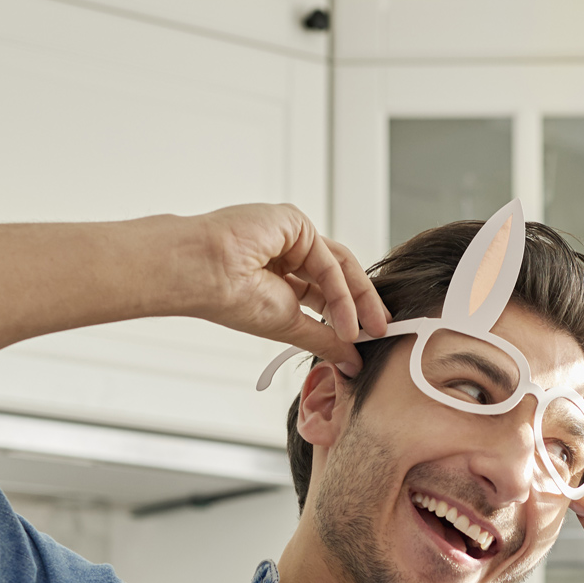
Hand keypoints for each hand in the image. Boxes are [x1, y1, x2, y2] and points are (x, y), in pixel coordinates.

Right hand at [188, 203, 389, 372]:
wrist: (200, 275)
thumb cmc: (229, 298)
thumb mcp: (289, 326)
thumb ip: (325, 339)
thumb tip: (353, 361)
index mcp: (280, 273)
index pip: (327, 291)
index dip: (351, 314)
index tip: (370, 338)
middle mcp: (287, 251)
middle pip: (339, 276)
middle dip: (364, 306)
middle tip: (382, 332)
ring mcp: (291, 234)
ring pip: (340, 266)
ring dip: (358, 301)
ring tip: (370, 330)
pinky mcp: (294, 221)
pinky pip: (328, 260)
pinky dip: (343, 292)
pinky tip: (348, 319)